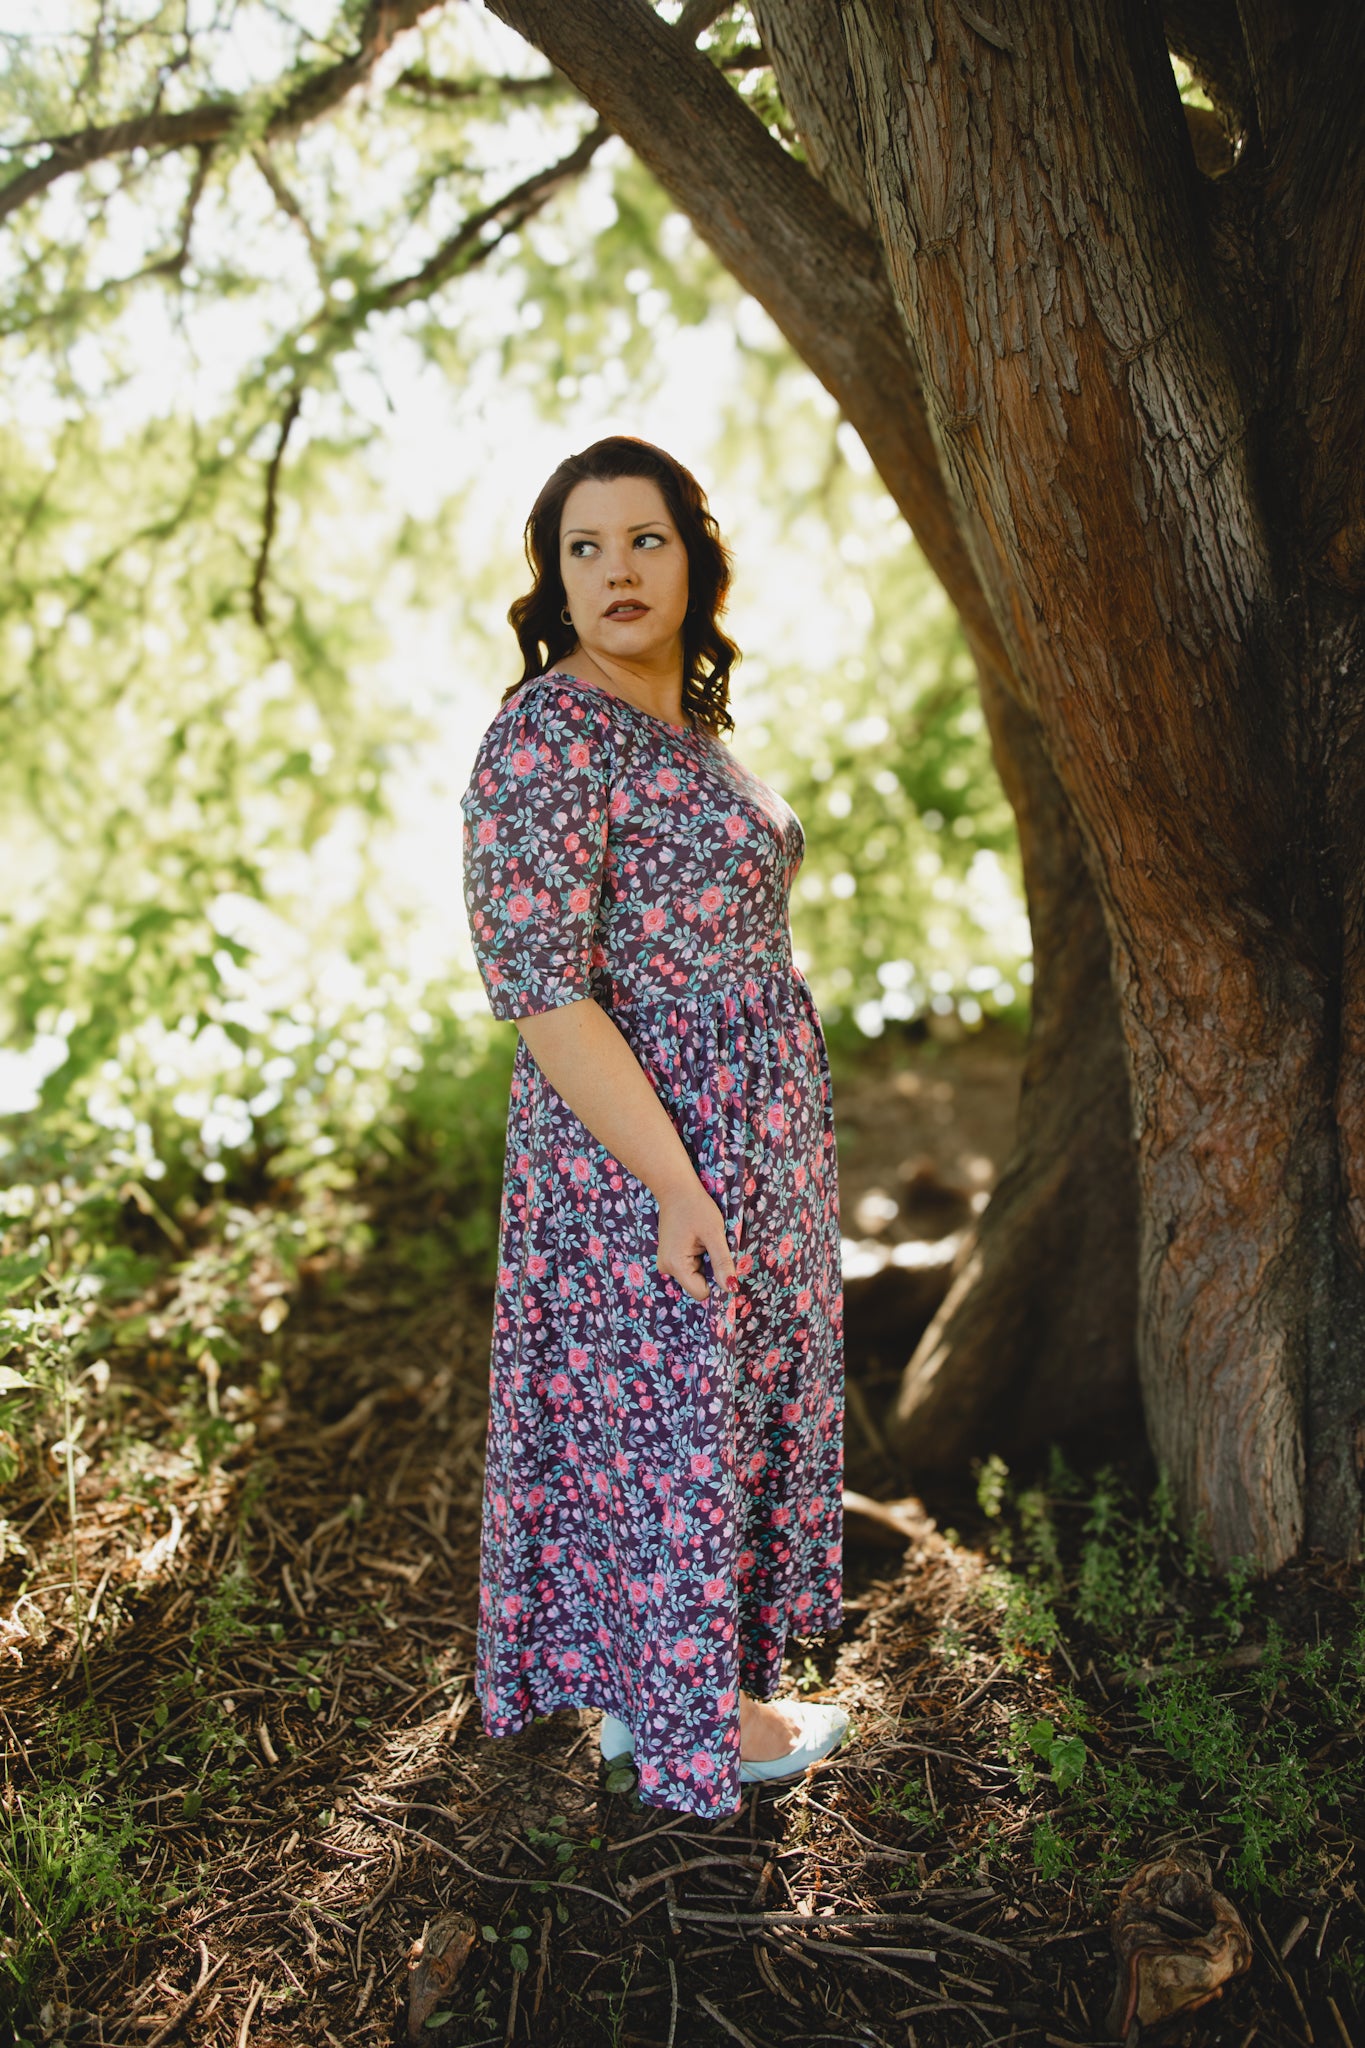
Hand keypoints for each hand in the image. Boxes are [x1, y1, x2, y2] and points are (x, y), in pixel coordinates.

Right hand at [656, 1182, 736, 1301]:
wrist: (676, 1188)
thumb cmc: (696, 1207)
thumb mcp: (714, 1234)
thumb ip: (722, 1263)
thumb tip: (731, 1289)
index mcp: (675, 1265)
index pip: (701, 1293)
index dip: (716, 1282)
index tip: (721, 1262)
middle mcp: (666, 1268)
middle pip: (697, 1285)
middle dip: (710, 1270)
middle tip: (711, 1246)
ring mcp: (665, 1263)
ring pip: (695, 1276)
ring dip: (705, 1262)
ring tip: (703, 1241)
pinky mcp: (669, 1257)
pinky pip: (690, 1268)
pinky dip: (698, 1258)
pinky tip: (697, 1240)